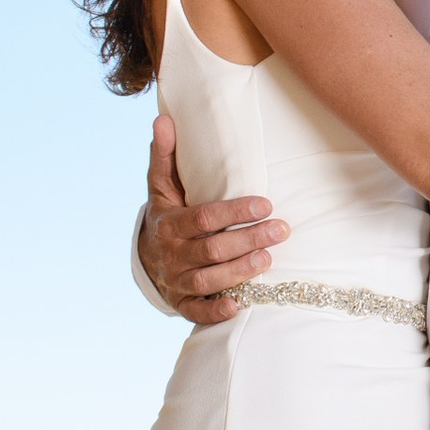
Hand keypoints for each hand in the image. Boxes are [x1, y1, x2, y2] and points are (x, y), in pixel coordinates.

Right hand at [139, 112, 289, 324]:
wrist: (148, 259)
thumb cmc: (166, 215)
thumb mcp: (162, 186)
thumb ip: (165, 155)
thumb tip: (163, 118)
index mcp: (169, 223)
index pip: (204, 218)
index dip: (234, 212)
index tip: (265, 204)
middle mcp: (172, 254)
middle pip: (212, 250)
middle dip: (248, 240)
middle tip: (281, 230)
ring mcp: (176, 280)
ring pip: (208, 280)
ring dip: (240, 271)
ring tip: (269, 260)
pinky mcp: (182, 303)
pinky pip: (197, 311)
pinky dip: (215, 311)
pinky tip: (238, 306)